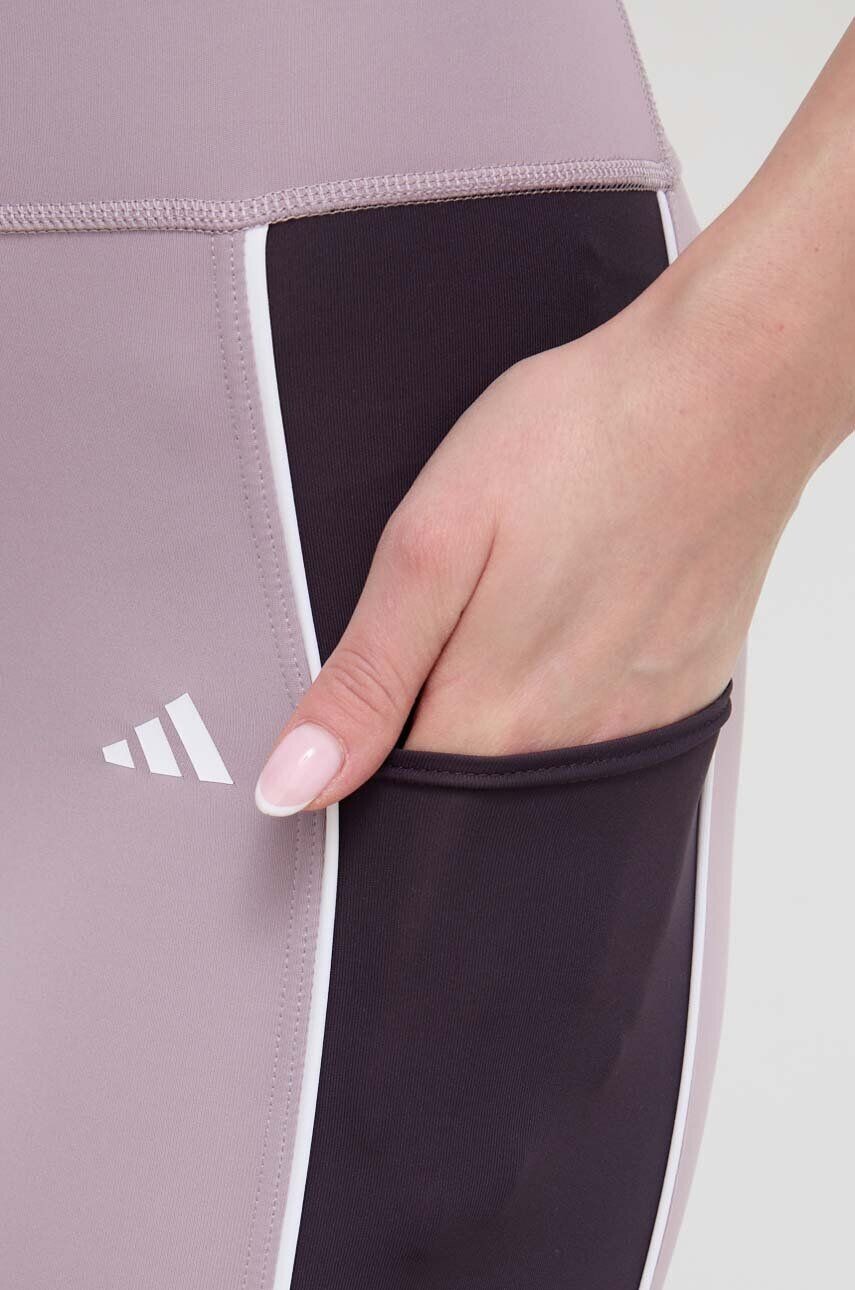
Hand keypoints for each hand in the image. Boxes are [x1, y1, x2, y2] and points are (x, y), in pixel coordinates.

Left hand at [253, 247, 831, 816]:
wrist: (725, 391)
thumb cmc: (575, 442)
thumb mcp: (431, 544)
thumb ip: (364, 679)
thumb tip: (294, 785)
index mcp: (490, 718)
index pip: (398, 804)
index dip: (366, 758)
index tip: (370, 697)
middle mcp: (569, 748)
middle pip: (471, 791)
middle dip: (435, 736)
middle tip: (452, 625)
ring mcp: (637, 727)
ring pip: (539, 766)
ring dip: (509, 713)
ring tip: (518, 610)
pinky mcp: (682, 696)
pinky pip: (606, 736)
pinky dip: (574, 697)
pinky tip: (578, 618)